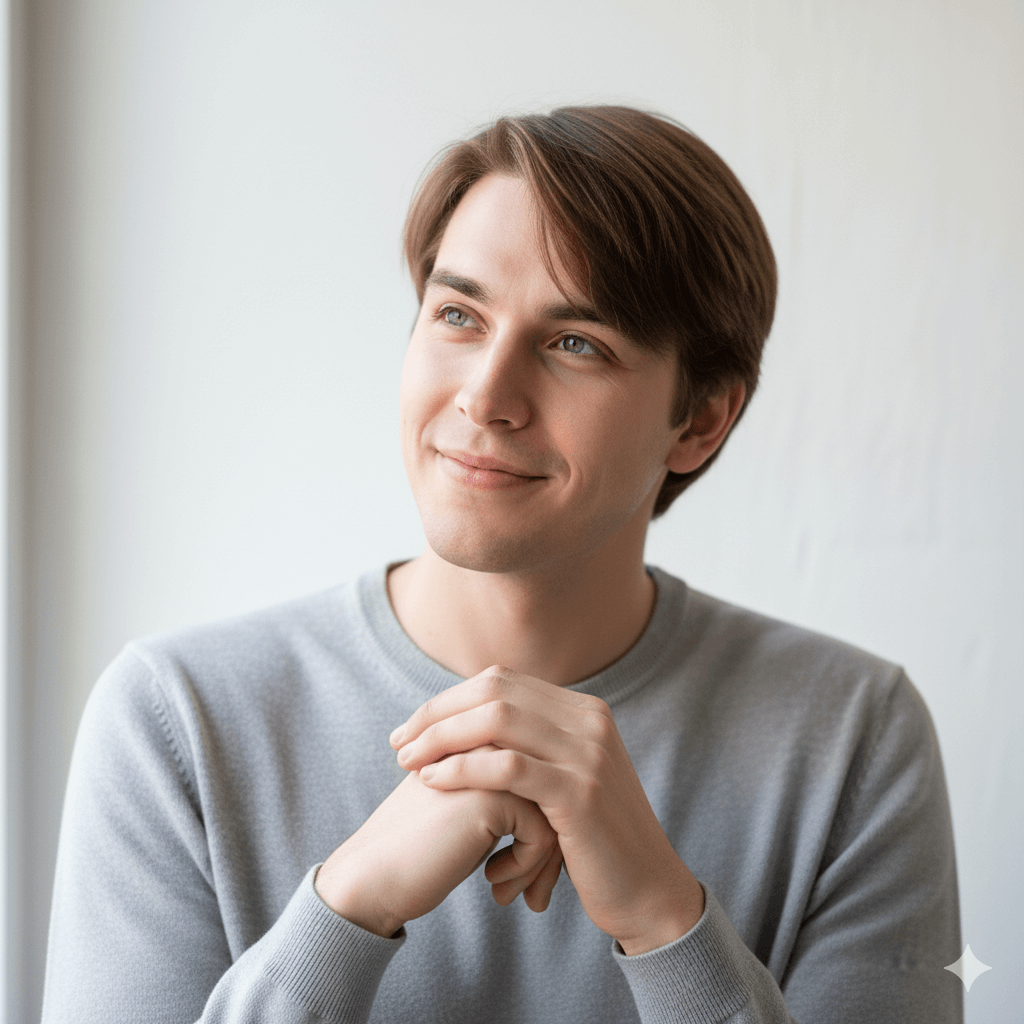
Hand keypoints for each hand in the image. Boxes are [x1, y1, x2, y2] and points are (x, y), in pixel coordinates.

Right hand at [315, 753, 562, 937]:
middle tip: (537, 889)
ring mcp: (493, 761)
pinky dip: (527, 867)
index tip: (536, 866)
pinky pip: (543, 833)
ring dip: (541, 861)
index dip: (545, 826)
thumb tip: (562, 811)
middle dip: (552, 846)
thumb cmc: (424, 849)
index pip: (546, 776)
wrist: (374, 876)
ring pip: (556, 811)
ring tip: (519, 892)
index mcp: (486, 735)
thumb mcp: (470, 808)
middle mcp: (492, 739)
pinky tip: (495, 884)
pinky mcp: (494, 793)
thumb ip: (507, 789)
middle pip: (556, 791)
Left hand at [390, 666, 704, 954]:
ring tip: (408, 762)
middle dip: (437, 714)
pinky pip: (507, 767)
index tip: (414, 727)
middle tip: (399, 743)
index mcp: (584, 711)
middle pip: (494, 691)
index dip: (450, 699)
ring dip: (441, 738)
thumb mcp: (569, 778)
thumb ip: (535, 747)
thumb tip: (473, 725)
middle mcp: (589, 720)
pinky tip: (433, 782)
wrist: (648, 891)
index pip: (502, 681)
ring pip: (496, 720)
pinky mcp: (579, 793)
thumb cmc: (595, 841)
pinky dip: (462, 769)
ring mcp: (587, 753)